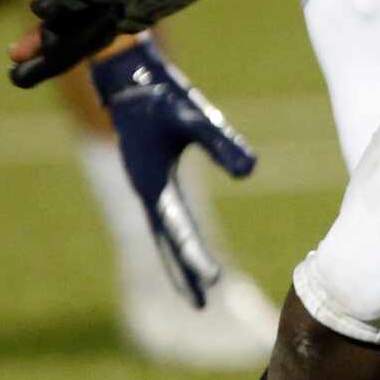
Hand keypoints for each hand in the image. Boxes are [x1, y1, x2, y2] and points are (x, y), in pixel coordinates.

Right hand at [90, 39, 256, 306]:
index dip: (196, 257)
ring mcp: (147, 185)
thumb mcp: (194, 115)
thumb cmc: (161, 93)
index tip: (213, 283)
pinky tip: (185, 244)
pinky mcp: (151, 176)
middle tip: (202, 304)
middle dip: (184, 270)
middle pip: (167, 242)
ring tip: (197, 287)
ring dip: (177, 258)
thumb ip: (222, 143)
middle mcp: (147, 190)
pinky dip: (174, 236)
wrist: (127, 76)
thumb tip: (252, 173)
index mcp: (153, 182)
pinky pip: (164, 217)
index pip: (179, 230)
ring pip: (163, 233)